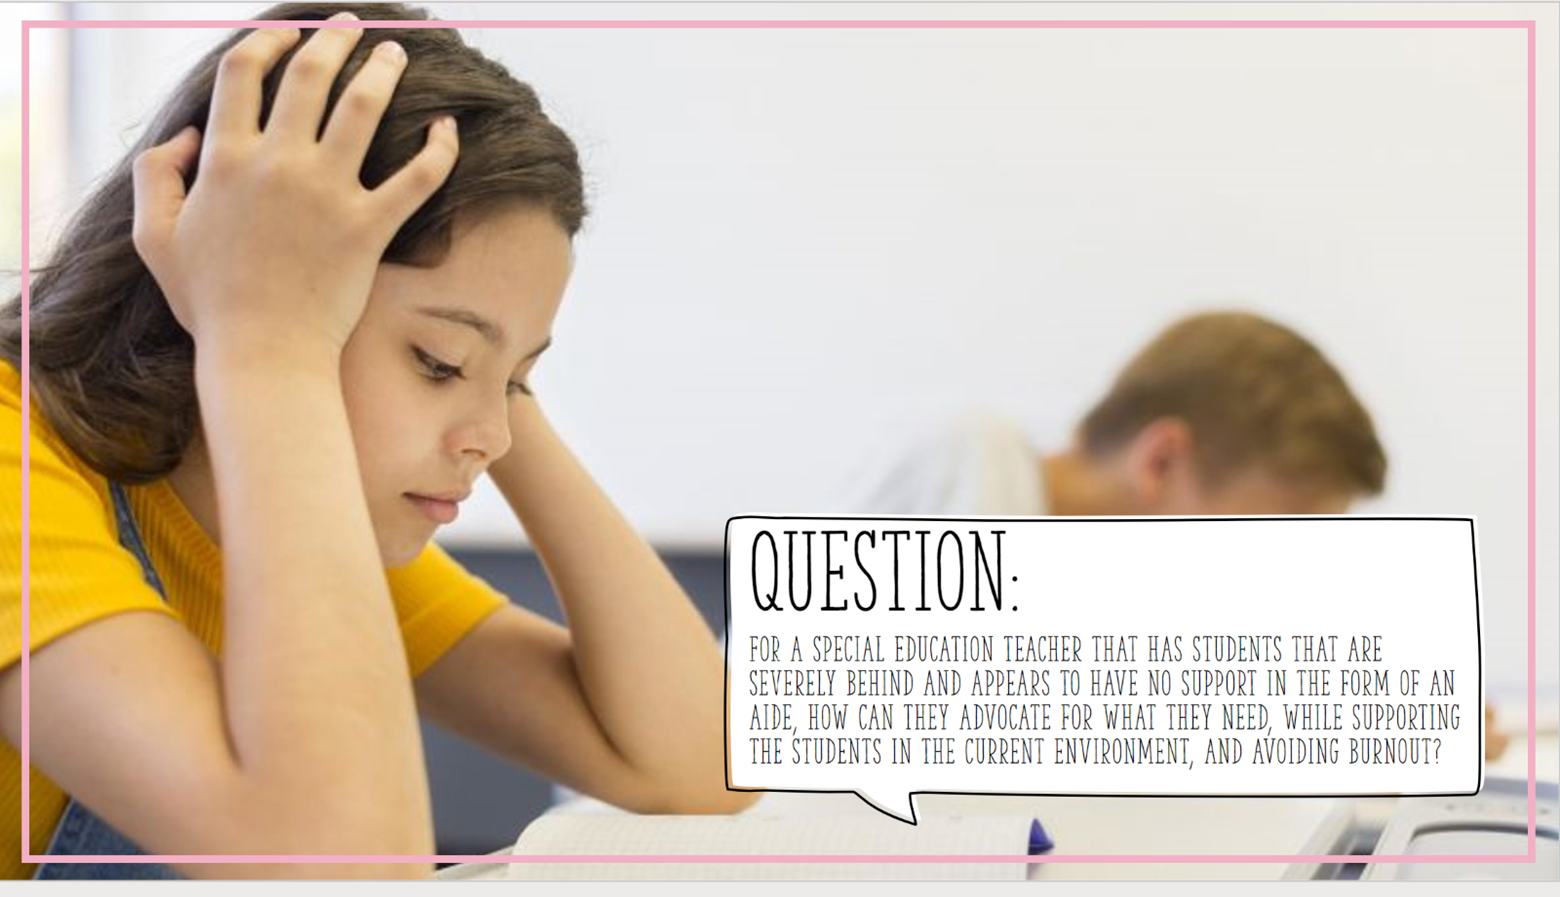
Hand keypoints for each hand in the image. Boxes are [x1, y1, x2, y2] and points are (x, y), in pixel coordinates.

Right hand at [130, 13, 457, 356]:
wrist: (260, 353)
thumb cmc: (208, 302)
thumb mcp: (154, 237)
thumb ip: (157, 176)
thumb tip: (188, 136)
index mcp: (224, 160)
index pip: (244, 73)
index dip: (267, 42)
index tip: (287, 35)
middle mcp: (277, 164)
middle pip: (309, 75)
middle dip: (334, 39)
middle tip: (354, 26)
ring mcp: (326, 193)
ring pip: (363, 107)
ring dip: (383, 70)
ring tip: (396, 54)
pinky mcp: (369, 227)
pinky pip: (417, 178)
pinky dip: (439, 149)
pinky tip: (447, 127)